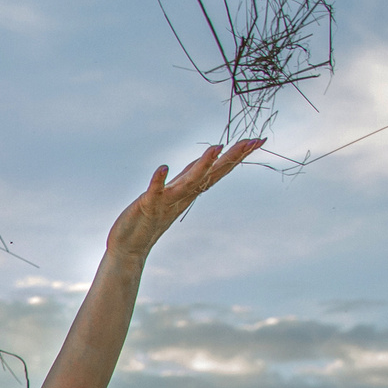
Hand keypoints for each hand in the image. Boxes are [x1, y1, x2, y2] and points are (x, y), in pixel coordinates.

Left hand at [105, 140, 264, 261]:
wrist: (130, 246)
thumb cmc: (151, 218)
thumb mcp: (175, 193)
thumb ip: (191, 177)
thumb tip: (209, 159)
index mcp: (190, 190)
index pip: (218, 170)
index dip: (237, 156)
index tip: (258, 140)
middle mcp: (183, 194)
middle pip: (211, 173)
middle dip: (232, 157)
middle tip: (253, 141)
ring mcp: (167, 200)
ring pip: (189, 181)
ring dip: (202, 165)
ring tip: (216, 148)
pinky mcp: (148, 204)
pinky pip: (154, 191)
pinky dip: (158, 180)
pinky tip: (162, 167)